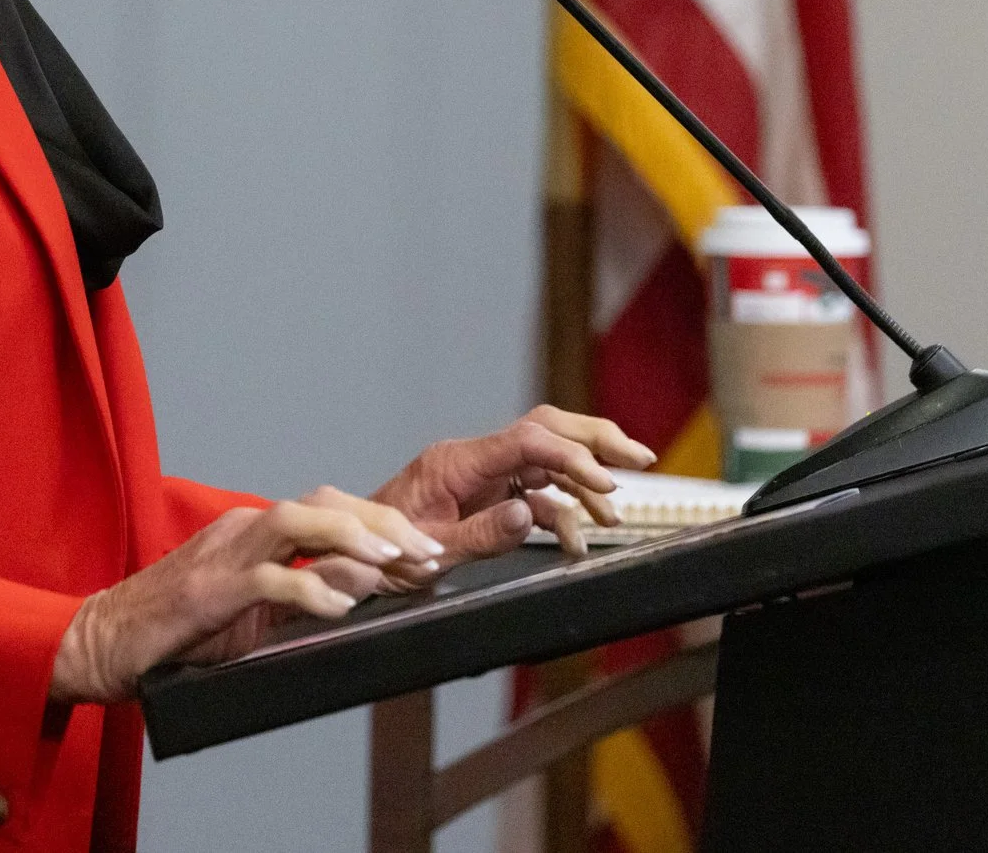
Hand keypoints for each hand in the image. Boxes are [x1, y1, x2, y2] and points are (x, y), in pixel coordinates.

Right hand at [49, 487, 442, 702]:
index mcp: (257, 532)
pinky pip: (265, 579)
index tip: (428, 547)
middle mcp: (245, 530)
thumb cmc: (177, 631)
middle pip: (324, 501)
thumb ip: (304, 597)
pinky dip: (307, 588)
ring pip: (296, 520)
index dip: (384, 523)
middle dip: (382, 522)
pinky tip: (339, 607)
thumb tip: (363, 589)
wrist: (101, 643)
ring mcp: (224, 555)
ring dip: (350, 537)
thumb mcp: (254, 614)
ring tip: (392, 562)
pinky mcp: (207, 590)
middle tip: (429, 550)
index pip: (331, 507)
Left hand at [372, 405, 655, 567]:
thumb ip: (481, 534)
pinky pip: (533, 494)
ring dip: (583, 483)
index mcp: (456, 462)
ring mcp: (480, 476)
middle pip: (545, 431)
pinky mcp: (484, 496)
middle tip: (638, 458)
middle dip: (594, 440)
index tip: (605, 484)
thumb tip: (529, 514)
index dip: (571, 458)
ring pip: (545, 461)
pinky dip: (559, 513)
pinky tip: (576, 539)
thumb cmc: (379, 552)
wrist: (349, 556)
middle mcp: (472, 460)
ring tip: (613, 514)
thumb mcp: (429, 553)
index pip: (527, 442)